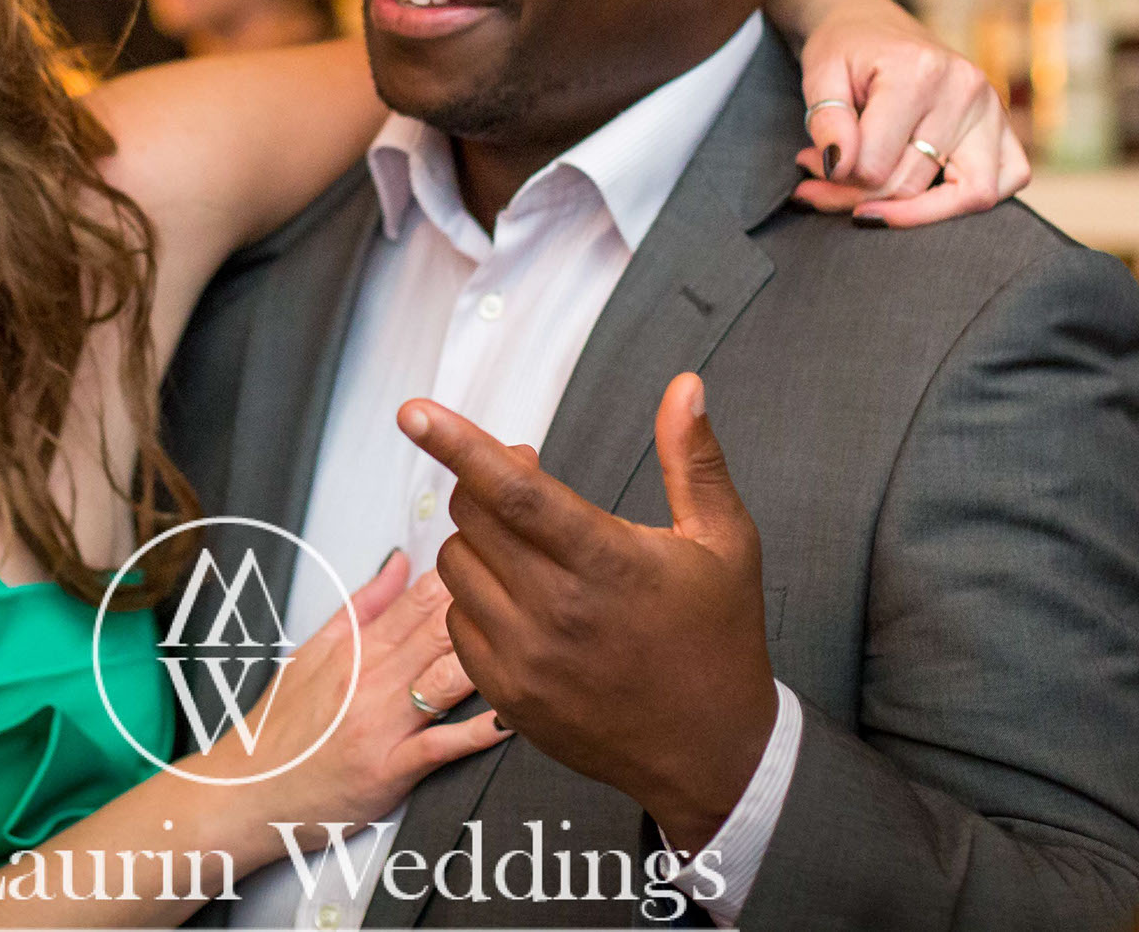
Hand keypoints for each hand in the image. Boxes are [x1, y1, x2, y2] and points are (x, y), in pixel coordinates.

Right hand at [199, 553, 503, 850]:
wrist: (248, 793)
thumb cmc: (280, 730)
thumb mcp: (310, 653)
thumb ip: (360, 606)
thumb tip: (399, 562)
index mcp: (354, 649)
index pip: (418, 599)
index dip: (463, 576)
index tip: (496, 560)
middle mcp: (370, 681)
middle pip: (439, 631)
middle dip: (487, 608)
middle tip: (529, 591)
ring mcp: (381, 726)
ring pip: (445, 678)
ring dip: (490, 660)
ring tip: (532, 644)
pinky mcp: (388, 771)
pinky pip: (441, 746)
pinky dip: (478, 732)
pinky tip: (511, 717)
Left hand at [398, 377, 777, 852]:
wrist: (711, 752)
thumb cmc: (719, 637)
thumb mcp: (725, 541)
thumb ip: (693, 458)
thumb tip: (686, 386)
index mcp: (609, 563)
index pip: (516, 491)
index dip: (459, 445)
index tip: (414, 411)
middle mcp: (558, 612)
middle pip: (474, 518)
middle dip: (485, 485)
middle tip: (524, 482)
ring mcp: (526, 658)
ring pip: (456, 566)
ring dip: (479, 543)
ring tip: (532, 552)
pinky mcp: (506, 693)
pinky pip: (456, 619)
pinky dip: (477, 599)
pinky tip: (524, 603)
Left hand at [792, 0, 1027, 224]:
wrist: (872, 23)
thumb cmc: (845, 50)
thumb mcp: (820, 75)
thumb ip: (825, 121)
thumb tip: (838, 167)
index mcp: (919, 72)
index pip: (877, 166)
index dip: (836, 179)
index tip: (810, 167)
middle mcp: (966, 90)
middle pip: (914, 185)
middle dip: (861, 197)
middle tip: (820, 186)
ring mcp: (993, 108)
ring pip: (967, 196)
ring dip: (911, 210)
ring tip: (866, 199)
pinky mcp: (1005, 125)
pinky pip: (1009, 181)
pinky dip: (967, 200)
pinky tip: (922, 197)